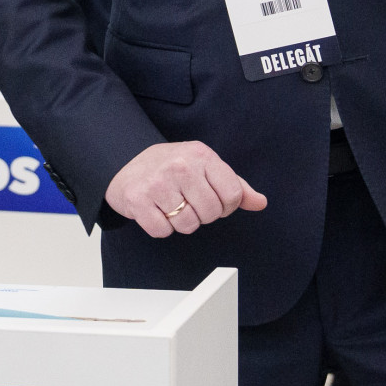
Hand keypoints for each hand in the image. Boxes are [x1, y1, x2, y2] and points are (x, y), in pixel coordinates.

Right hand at [103, 141, 267, 238]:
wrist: (125, 164)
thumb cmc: (170, 167)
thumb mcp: (205, 167)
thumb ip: (235, 186)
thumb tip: (260, 203)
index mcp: (202, 154)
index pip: (233, 195)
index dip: (225, 205)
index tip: (211, 199)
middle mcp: (181, 166)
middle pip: (211, 213)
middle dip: (202, 215)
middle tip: (187, 202)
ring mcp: (158, 182)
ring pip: (188, 225)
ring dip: (181, 222)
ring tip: (171, 205)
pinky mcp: (138, 199)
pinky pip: (163, 231)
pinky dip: (161, 227)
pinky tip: (156, 210)